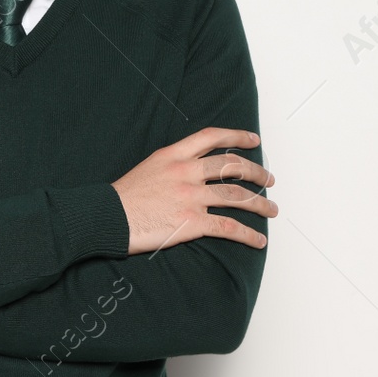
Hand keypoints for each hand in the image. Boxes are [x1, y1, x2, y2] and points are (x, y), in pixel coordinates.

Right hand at [110, 127, 275, 254]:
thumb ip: (172, 166)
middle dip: (257, 172)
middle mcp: (185, 172)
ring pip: (236, 198)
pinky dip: (248, 235)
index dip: (237, 136)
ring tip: (271, 210)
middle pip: (232, 166)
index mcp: (173, 155)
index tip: (254, 139)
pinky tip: (259, 240)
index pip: (212, 137)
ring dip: (260, 204)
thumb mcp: (148, 168)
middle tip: (269, 179)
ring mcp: (190, 197)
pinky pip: (228, 228)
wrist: (106, 217)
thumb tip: (192, 173)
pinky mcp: (191, 222)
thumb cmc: (122, 198)